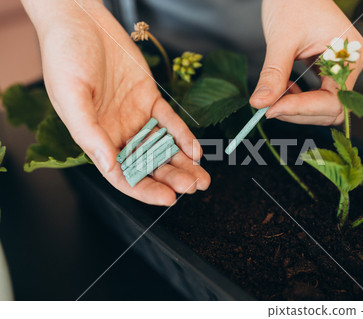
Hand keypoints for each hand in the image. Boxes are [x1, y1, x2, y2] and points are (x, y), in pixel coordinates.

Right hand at [23, 0, 209, 204]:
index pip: (123, 175)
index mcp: (96, 139)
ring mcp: (135, 117)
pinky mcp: (150, 99)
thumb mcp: (71, 97)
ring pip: (162, 148)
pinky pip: (169, 122)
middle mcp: (118, 133)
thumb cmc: (65, 56)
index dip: (145, 190)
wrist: (82, 21)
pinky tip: (195, 149)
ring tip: (202, 178)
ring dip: (182, 163)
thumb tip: (109, 167)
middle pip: (148, 165)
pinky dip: (183, 135)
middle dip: (172, 179)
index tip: (168, 199)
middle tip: (194, 187)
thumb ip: (89, 134)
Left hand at [250, 0, 362, 124]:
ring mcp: (338, 69)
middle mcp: (349, 66)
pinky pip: (315, 96)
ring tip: (275, 94)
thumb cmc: (294, 1)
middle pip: (330, 109)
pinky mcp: (325, 69)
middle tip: (268, 107)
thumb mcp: (282, 39)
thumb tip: (260, 103)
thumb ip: (273, 74)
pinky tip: (282, 87)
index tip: (273, 109)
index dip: (303, 109)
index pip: (333, 100)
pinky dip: (297, 99)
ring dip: (297, 108)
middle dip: (298, 112)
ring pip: (322, 107)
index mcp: (349, 56)